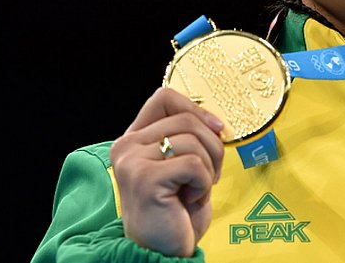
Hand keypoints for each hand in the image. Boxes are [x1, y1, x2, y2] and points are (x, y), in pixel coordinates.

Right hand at [110, 87, 224, 256]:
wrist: (163, 252)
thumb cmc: (176, 212)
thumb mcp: (182, 166)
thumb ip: (188, 138)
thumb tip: (215, 120)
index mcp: (134, 139)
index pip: (164, 97)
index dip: (196, 108)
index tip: (217, 129)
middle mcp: (127, 146)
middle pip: (186, 119)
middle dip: (213, 146)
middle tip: (211, 174)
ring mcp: (132, 162)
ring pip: (193, 141)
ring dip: (209, 168)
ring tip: (195, 189)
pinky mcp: (145, 179)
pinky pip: (194, 164)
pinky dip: (204, 183)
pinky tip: (188, 199)